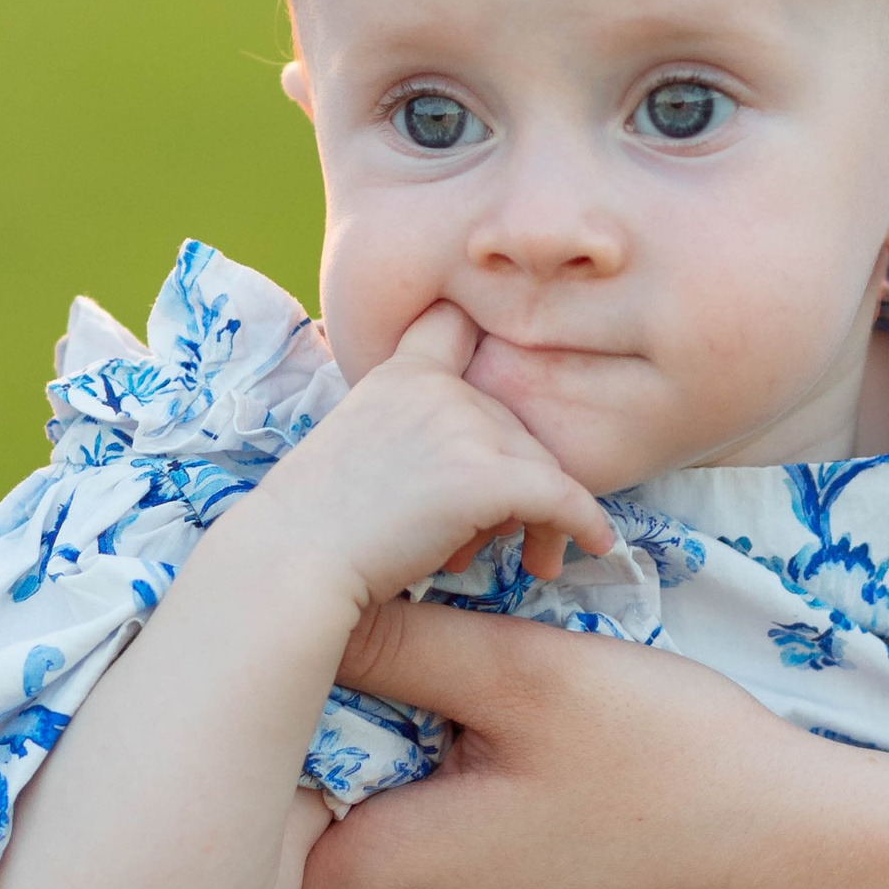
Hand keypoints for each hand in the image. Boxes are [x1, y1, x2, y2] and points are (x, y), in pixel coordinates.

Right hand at [248, 302, 613, 608]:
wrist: (290, 562)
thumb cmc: (309, 529)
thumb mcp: (351, 452)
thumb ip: (406, 437)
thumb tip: (467, 478)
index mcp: (399, 375)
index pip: (455, 326)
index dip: (485, 343)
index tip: (510, 378)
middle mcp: (436, 389)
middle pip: (514, 426)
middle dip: (519, 482)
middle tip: (501, 542)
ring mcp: (462, 427)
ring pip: (540, 465)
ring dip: (545, 516)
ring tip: (531, 562)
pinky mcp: (484, 477)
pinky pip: (561, 497)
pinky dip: (585, 524)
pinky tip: (598, 545)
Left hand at [286, 594, 876, 888]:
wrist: (819, 883)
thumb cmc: (679, 764)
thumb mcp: (529, 672)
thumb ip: (395, 641)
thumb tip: (291, 607)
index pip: (241, 860)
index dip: (245, 790)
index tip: (271, 726)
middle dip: (302, 829)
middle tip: (338, 740)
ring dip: (363, 880)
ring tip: (414, 791)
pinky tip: (486, 850)